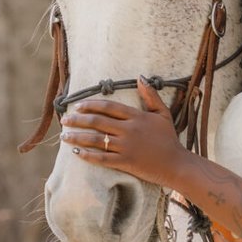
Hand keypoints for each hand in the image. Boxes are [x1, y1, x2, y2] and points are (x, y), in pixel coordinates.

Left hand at [59, 79, 189, 189]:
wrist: (177, 164)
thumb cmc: (169, 138)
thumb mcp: (162, 114)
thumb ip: (150, 96)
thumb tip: (140, 77)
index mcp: (136, 117)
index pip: (108, 107)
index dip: (90, 105)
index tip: (77, 106)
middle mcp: (129, 130)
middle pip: (97, 122)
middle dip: (77, 120)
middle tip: (64, 120)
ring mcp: (126, 147)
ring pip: (96, 140)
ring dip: (77, 137)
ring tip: (64, 136)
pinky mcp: (125, 162)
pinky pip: (102, 158)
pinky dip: (88, 155)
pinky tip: (76, 152)